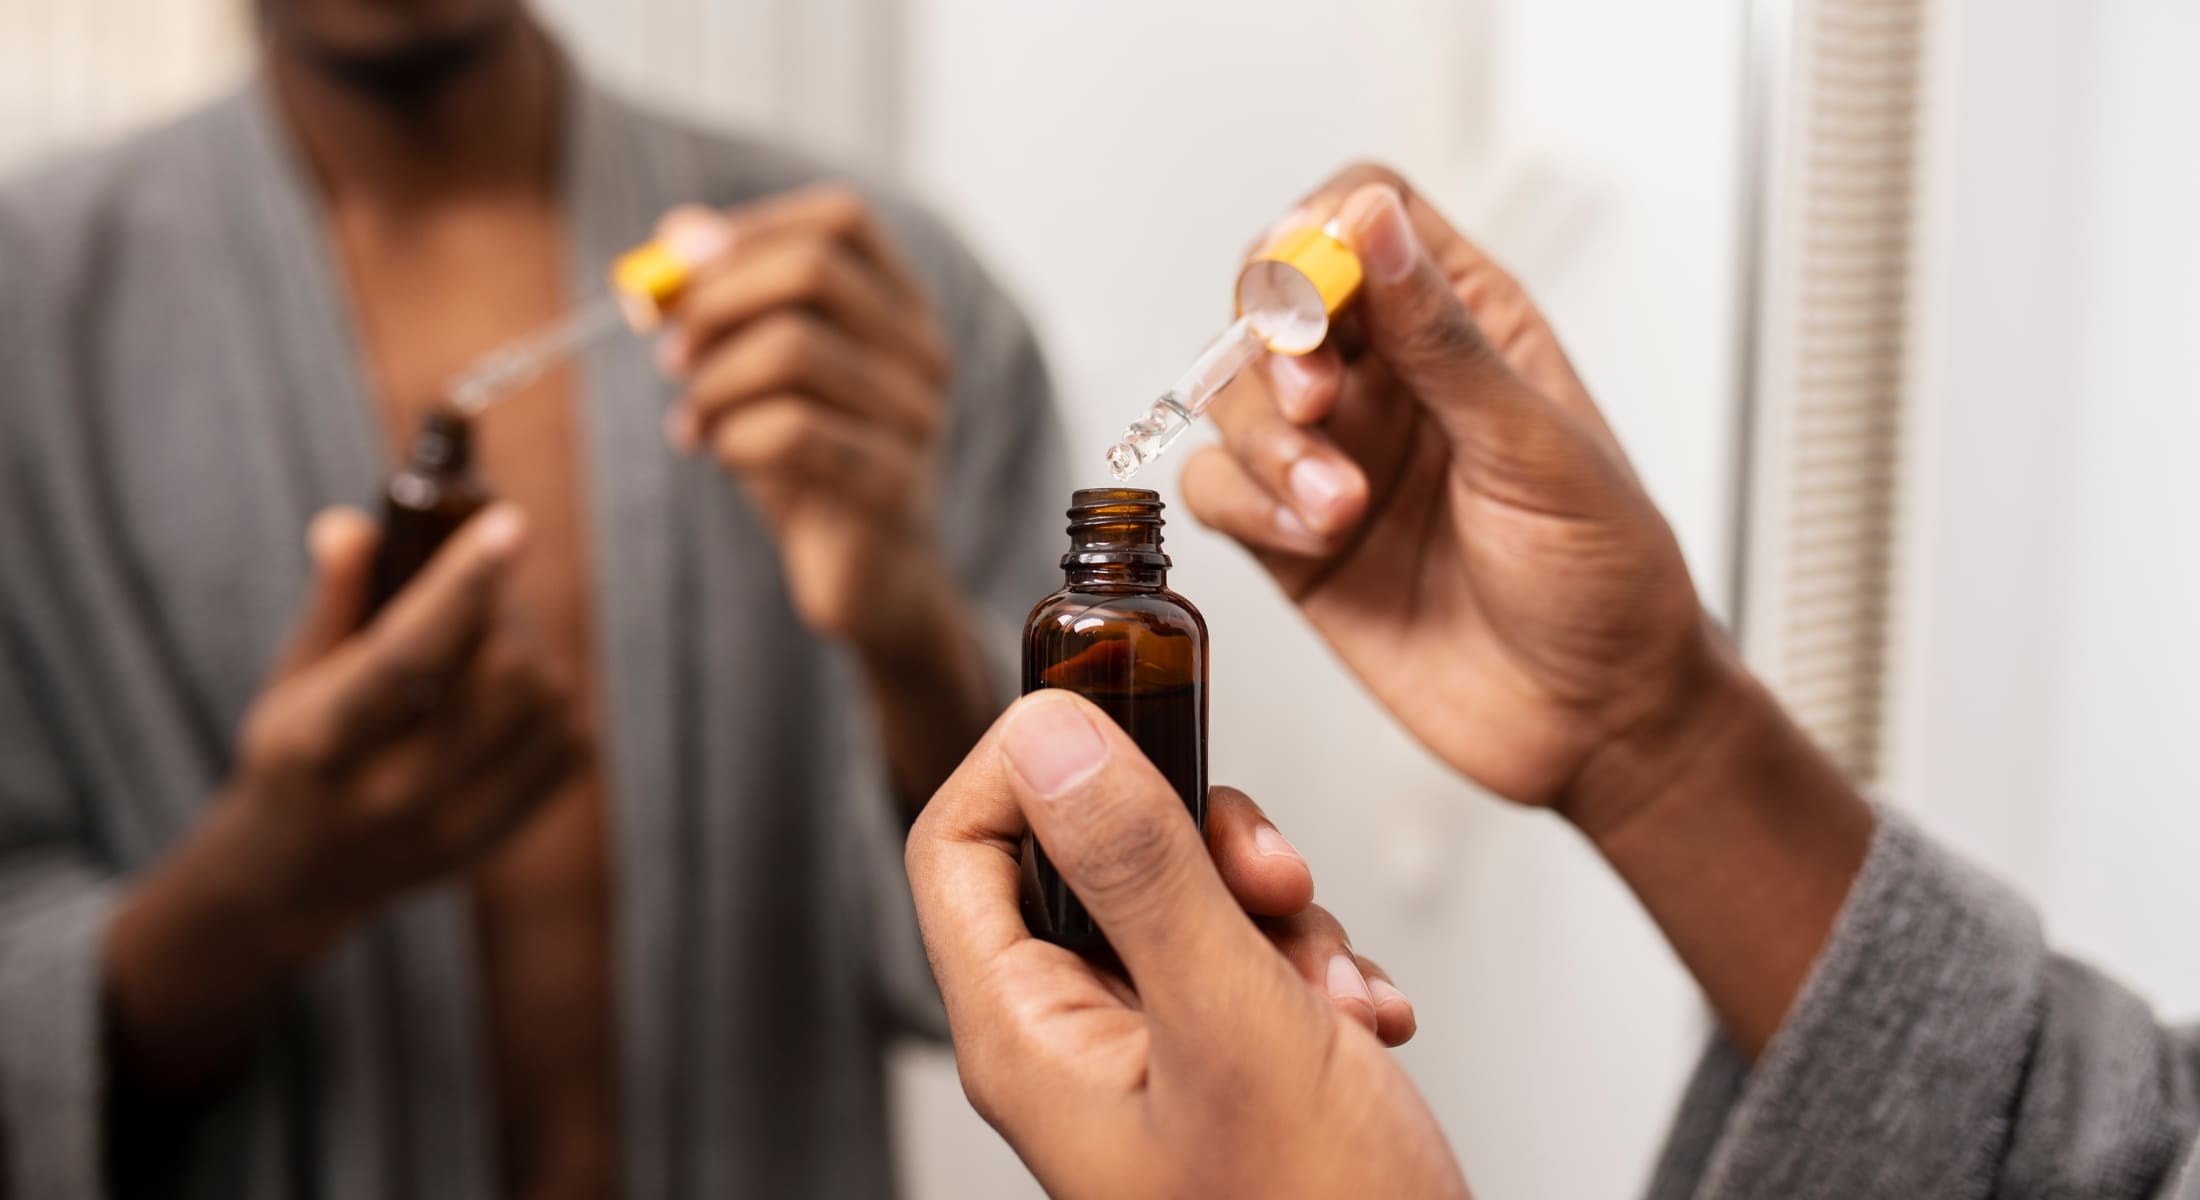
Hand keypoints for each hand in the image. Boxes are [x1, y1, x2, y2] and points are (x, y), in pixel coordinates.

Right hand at [217, 505, 579, 945]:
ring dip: (531, 649)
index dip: (462, 587)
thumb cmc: (298, 748)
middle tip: (481, 585)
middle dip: (502, 609)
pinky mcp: (502, 835)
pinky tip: (506, 692)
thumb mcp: (291, 677)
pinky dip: (552, 699)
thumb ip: (334, 601)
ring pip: (543, 705)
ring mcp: (455, 825)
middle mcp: (394, 792)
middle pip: (496, 677)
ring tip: (487, 640)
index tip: (509, 523)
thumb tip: (353, 525)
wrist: (304, 872)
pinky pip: (569, 742)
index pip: (407, 657)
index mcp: (323, 743)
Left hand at [653, 186, 956, 650]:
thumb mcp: (760, 371)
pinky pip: (793, 432)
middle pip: (813, 270)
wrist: (868, 576)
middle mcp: (923, 351)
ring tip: (691, 422)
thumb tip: (679, 231)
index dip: (752, 231)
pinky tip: (721, 456)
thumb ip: (726, 298)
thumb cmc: (810, 462)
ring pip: (793, 349)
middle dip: (716, 303)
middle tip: (669, 354)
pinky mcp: (895, 484)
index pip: (843, 220)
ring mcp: (919, 417)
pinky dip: (734, 438)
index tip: (682, 273)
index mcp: (902, 308)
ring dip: (713, 382)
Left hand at [906, 691, 1461, 1198]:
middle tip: (1269, 874)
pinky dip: (1310, 967)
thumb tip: (1053, 733)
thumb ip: (1141, 868)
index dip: (1028, 761)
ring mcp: (1147, 1057)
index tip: (1125, 718)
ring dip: (1272, 911)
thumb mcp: (1231, 1021)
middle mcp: (1072, 1042)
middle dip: (1194, 840)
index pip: (958, 843)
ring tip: (1330, 981)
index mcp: (1026, 1036)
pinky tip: (1359, 1019)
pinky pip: (1245, 960)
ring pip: (1181, 901)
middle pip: (1086, 856)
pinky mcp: (1219, 1069)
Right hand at [1184, 164, 1713, 836]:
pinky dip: (1245, 505)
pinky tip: (1315, 540)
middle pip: (1271, 299)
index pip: (1360, 215)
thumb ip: (1443, 338)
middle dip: (1274, 346)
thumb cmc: (1606, 578)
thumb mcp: (1536, 446)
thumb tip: (1371, 221)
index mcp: (1466, 321)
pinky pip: (1217, 488)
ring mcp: (1334, 454)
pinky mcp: (1292, 538)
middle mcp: (1390, 377)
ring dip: (1264, 442)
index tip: (1313, 296)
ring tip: (1337, 507)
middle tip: (1317, 404)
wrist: (1597, 721)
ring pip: (1232, 395)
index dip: (1316, 235)